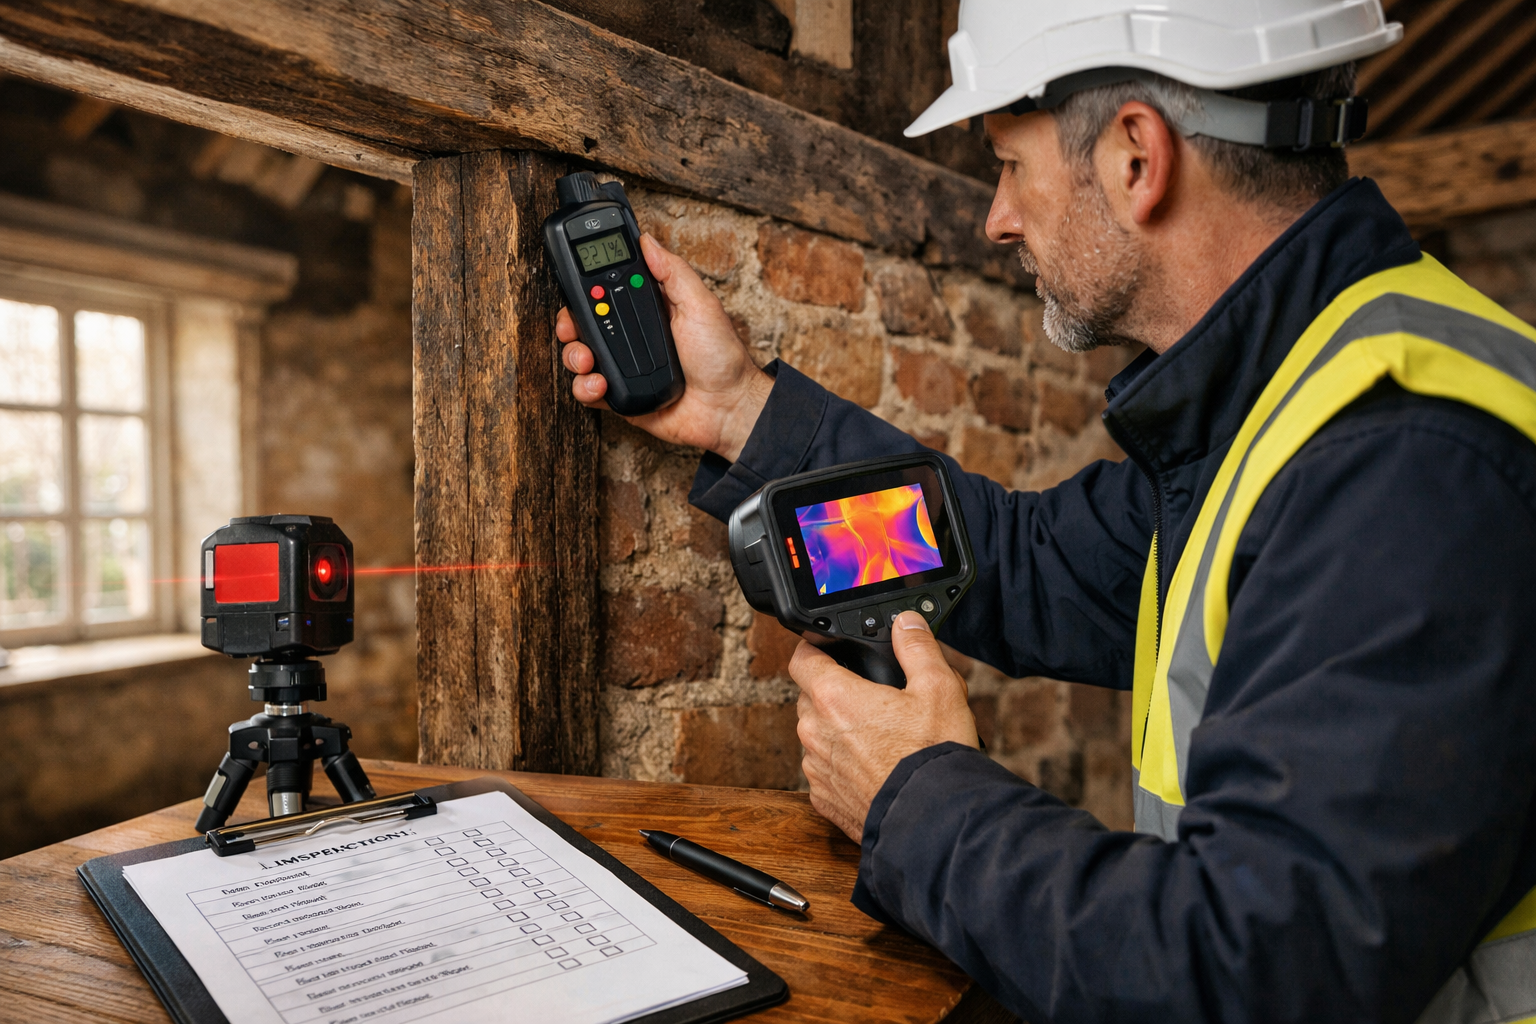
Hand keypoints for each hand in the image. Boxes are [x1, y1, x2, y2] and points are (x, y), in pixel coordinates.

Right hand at [556, 234, 772, 461]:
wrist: (727, 408)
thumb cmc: (722, 357)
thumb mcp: (700, 304)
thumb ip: (672, 272)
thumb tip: (647, 240)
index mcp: (647, 310)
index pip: (605, 292)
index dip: (585, 289)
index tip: (574, 287)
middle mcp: (631, 336)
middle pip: (583, 324)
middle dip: (570, 324)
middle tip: (572, 328)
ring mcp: (623, 367)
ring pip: (578, 356)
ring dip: (574, 356)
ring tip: (588, 361)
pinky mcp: (620, 395)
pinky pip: (587, 390)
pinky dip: (585, 387)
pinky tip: (600, 385)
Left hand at [792, 612, 979, 840]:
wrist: (933, 822)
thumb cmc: (933, 756)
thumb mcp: (939, 688)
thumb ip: (917, 648)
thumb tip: (906, 623)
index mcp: (834, 697)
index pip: (801, 658)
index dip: (814, 648)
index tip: (829, 650)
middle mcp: (814, 732)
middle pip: (810, 697)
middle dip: (834, 693)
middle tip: (871, 697)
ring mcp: (816, 769)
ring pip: (817, 735)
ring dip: (837, 731)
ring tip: (879, 737)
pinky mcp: (824, 799)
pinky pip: (825, 771)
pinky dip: (842, 766)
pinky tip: (874, 768)